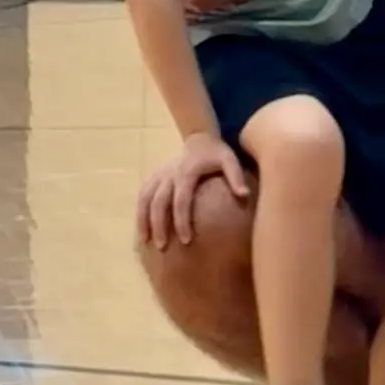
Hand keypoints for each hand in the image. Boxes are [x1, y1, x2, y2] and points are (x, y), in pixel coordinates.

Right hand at [137, 132, 249, 250]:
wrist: (199, 138)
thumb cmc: (216, 153)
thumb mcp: (229, 160)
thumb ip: (236, 177)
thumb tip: (244, 196)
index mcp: (186, 172)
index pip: (181, 201)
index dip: (181, 221)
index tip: (186, 240)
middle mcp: (169, 174)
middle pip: (159, 203)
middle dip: (159, 225)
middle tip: (162, 246)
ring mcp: (159, 175)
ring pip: (145, 198)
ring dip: (143, 220)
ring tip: (146, 241)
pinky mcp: (153, 176)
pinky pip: (143, 194)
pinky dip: (140, 211)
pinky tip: (142, 227)